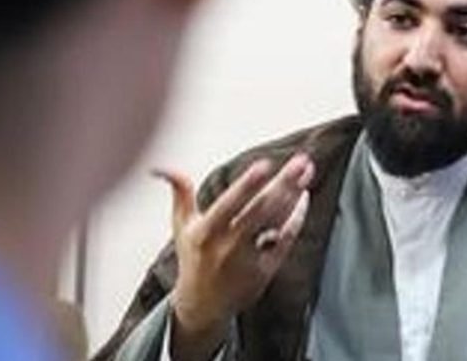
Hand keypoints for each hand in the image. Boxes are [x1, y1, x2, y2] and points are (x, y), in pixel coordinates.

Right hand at [153, 153, 313, 360]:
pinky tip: (303, 197)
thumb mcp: (180, 225)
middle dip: (283, 184)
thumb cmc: (193, 257)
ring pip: (277, 223)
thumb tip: (160, 168)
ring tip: (306, 172)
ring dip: (294, 195)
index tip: (264, 164)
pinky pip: (286, 239)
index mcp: (205, 233)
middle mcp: (227, 247)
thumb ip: (178, 192)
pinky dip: (296, 217)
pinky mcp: (266, 270)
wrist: (202, 305)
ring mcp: (249, 260)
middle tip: (301, 162)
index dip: (247, 185)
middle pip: (261, 210)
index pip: (229, 204)